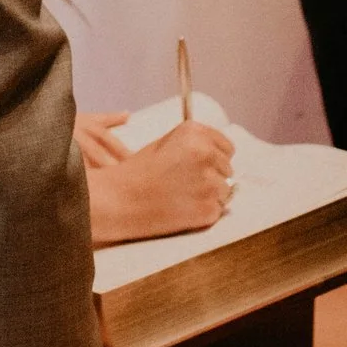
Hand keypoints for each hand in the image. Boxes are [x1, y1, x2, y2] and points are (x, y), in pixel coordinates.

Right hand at [76, 112, 235, 243]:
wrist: (118, 201)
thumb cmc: (137, 173)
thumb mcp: (164, 144)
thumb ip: (193, 144)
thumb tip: (219, 155)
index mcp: (194, 133)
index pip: (227, 147)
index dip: (215, 158)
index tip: (202, 166)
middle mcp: (206, 154)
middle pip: (228, 169)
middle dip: (212, 177)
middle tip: (185, 184)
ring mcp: (209, 183)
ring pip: (225, 191)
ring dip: (209, 196)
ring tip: (181, 197)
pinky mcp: (208, 209)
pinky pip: (217, 211)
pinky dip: (203, 213)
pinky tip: (182, 210)